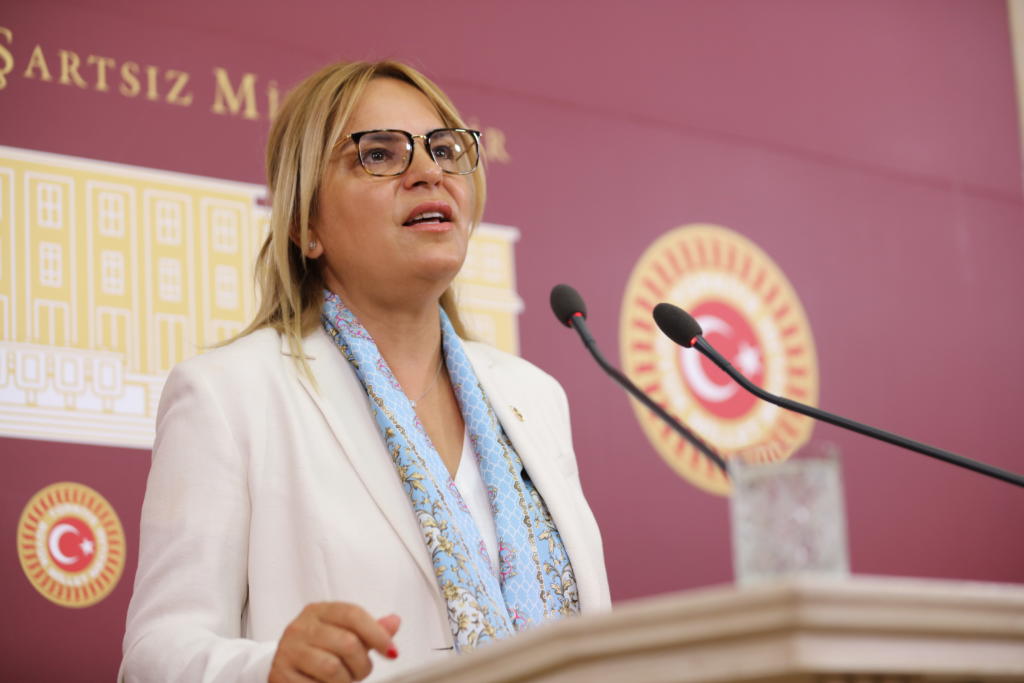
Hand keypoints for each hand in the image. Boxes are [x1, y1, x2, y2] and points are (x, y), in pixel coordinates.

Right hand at [269, 603, 400, 682]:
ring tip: (342, 680)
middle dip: (362, 664)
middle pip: (348, 643)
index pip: (353, 614)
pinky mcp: (280, 675)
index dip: (377, 634)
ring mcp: (288, 650)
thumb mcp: (344, 634)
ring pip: (332, 668)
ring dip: (346, 681)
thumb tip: (394, 622)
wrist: (285, 667)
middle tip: (359, 671)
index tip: (392, 652)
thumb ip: (370, 630)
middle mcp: (300, 627)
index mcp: (319, 611)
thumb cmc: (320, 649)